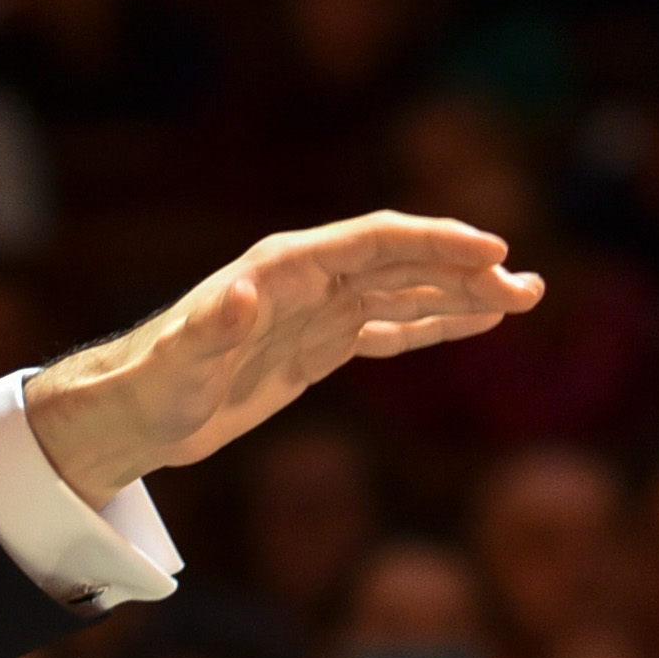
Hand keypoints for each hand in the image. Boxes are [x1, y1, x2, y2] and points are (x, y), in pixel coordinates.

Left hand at [22, 214, 538, 506]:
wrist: (130, 415)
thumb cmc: (147, 387)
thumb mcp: (177, 365)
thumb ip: (211, 327)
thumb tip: (242, 293)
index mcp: (282, 268)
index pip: (374, 242)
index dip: (433, 244)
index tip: (490, 252)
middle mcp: (306, 279)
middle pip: (402, 264)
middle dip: (466, 271)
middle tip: (529, 287)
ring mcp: (316, 311)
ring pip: (404, 294)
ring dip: (462, 296)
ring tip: (524, 299)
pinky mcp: (317, 346)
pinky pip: (388, 328)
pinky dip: (433, 324)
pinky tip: (476, 324)